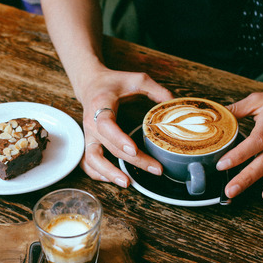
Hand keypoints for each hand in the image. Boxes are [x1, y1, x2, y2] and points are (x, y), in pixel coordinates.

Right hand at [78, 68, 172, 186]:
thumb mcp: (137, 79)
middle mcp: (91, 123)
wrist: (91, 84)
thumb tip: (175, 104)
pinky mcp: (88, 143)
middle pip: (109, 147)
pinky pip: (88, 163)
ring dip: (109, 173)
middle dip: (132, 161)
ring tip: (128, 183)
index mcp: (101, 105)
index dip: (119, 138)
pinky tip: (114, 179)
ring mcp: (88, 135)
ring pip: (93, 159)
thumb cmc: (114, 83)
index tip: (133, 149)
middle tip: (154, 169)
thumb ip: (157, 90)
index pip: (106, 125)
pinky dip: (97, 174)